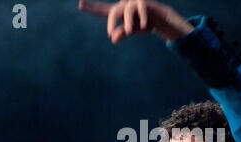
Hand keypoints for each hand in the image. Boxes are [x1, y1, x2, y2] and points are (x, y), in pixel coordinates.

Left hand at [78, 0, 193, 43]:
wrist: (161, 20)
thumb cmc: (144, 25)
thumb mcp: (133, 30)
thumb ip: (122, 33)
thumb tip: (113, 39)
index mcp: (118, 12)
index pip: (102, 10)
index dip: (91, 7)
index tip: (79, 4)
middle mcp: (124, 6)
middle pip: (114, 11)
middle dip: (112, 22)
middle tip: (110, 33)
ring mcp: (134, 3)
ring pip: (128, 11)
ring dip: (128, 22)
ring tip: (130, 32)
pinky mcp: (144, 2)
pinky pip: (141, 9)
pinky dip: (142, 18)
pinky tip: (144, 25)